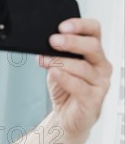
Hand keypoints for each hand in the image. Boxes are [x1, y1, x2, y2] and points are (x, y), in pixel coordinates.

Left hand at [38, 18, 111, 137]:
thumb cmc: (64, 90)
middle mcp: (101, 65)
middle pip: (92, 46)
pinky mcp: (94, 99)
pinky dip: (65, 78)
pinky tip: (54, 73)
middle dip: (71, 42)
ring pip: (83, 67)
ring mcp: (101, 82)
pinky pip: (80, 86)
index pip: (94, 31)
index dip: (80, 25)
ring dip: (61, 61)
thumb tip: (42, 46)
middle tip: (52, 40)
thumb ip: (53, 56)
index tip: (62, 26)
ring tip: (44, 60)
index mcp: (94, 54)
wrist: (66, 118)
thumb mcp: (56, 68)